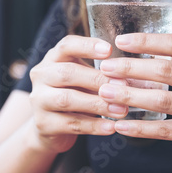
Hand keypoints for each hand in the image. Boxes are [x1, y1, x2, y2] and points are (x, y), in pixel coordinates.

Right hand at [29, 35, 122, 153]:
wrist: (51, 127)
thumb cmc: (75, 95)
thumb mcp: (84, 78)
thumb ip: (100, 73)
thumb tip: (133, 75)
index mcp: (53, 58)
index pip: (66, 45)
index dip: (87, 46)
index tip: (109, 50)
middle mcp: (41, 75)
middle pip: (67, 72)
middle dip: (97, 79)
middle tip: (123, 86)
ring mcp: (38, 99)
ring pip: (67, 99)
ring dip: (97, 104)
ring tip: (121, 110)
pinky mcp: (42, 123)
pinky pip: (70, 124)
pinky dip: (93, 126)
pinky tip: (111, 127)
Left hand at [98, 33, 171, 160]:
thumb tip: (147, 45)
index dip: (146, 41)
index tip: (121, 41)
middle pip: (166, 70)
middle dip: (130, 67)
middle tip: (106, 68)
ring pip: (163, 100)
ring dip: (130, 95)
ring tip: (106, 92)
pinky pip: (167, 130)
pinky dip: (141, 128)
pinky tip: (121, 125)